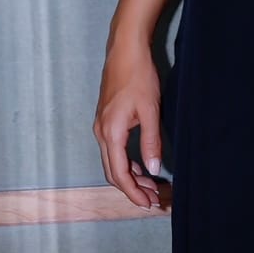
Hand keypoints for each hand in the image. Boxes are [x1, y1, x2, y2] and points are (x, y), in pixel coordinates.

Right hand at [93, 38, 162, 209]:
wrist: (125, 49)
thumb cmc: (139, 76)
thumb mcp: (150, 109)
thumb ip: (151, 141)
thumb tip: (153, 169)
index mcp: (110, 133)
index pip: (119, 174)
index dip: (133, 192)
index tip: (147, 203)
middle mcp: (101, 132)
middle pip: (113, 171)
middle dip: (132, 188)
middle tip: (153, 198)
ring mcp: (101, 125)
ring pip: (112, 161)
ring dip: (130, 175)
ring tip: (150, 185)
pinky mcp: (105, 119)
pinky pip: (113, 149)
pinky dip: (125, 161)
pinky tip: (140, 164)